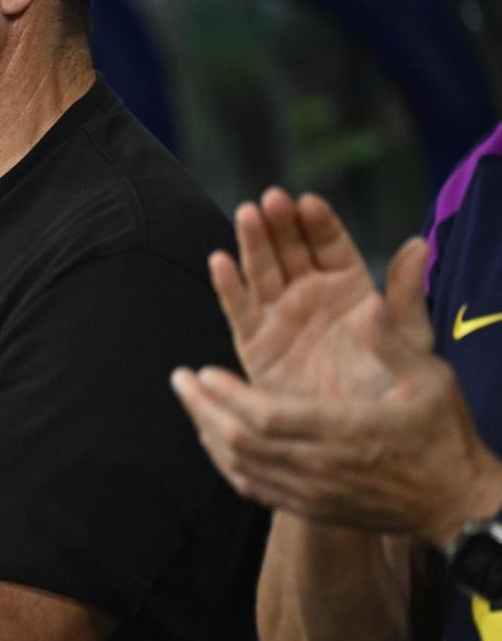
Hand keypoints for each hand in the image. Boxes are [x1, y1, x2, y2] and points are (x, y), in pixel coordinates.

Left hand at [171, 330, 501, 546]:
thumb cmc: (443, 437)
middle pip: (241, 442)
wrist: (456, 505)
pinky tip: (213, 439)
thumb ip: (392, 341)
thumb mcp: (429, 379)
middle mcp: (320, 467)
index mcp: (345, 432)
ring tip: (190, 402)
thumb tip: (366, 300)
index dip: (228, 396)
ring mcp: (312, 493)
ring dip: (207, 433)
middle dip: (203, 409)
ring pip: (240, 467)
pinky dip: (225, 462)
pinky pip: (252, 488)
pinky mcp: (309, 508)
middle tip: (180, 380)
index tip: (204, 371)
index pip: (268, 418)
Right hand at [209, 188, 408, 397]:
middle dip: (280, 224)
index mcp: (347, 288)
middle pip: (291, 250)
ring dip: (252, 243)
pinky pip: (238, 310)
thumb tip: (420, 245)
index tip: (308, 203)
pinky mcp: (253, 342)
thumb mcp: (408, 339)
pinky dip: (228, 286)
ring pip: (261, 272)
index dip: (319, 224)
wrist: (353, 439)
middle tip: (271, 201)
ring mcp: (279, 316)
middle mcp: (310, 295)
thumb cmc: (387, 390)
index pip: (331, 246)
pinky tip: (221, 262)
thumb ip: (407, 293)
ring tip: (246, 216)